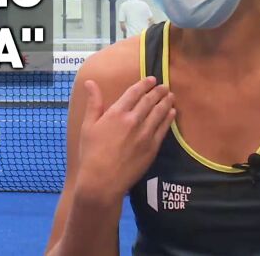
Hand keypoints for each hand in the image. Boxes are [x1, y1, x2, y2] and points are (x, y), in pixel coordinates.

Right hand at [75, 76, 175, 202]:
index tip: (152, 79)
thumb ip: (93, 103)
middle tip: (164, 86)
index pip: (134, 93)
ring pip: (159, 113)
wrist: (102, 180)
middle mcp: (133, 120)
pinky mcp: (152, 147)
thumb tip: (90, 82)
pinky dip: (169, 118)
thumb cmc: (91, 153)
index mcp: (116, 113)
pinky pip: (163, 128)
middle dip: (158, 91)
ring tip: (170, 96)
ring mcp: (145, 134)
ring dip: (166, 102)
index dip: (144, 84)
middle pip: (149, 101)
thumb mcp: (88, 126)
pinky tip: (172, 113)